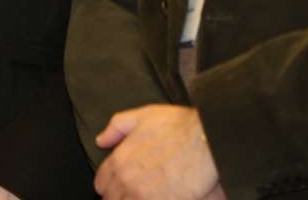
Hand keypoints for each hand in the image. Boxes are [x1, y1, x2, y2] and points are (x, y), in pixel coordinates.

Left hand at [94, 105, 218, 199]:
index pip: (101, 182)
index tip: (115, 184)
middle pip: (111, 199)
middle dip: (117, 196)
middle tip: (128, 192)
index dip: (107, 184)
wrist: (205, 142)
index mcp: (120, 160)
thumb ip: (116, 127)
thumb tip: (102, 140)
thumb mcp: (142, 116)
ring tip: (142, 194)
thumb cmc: (178, 127)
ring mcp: (144, 196)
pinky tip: (155, 197)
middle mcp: (128, 181)